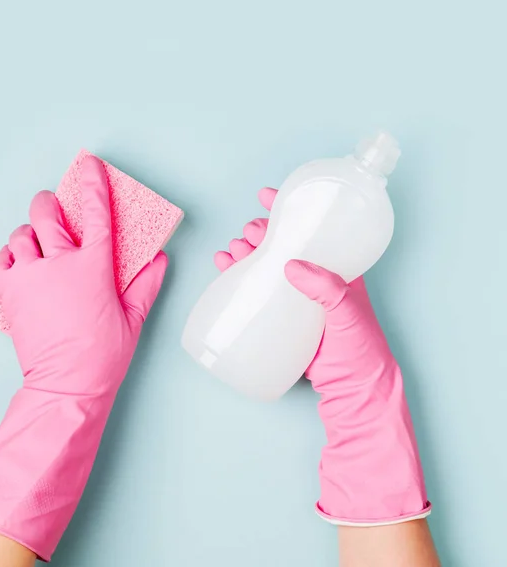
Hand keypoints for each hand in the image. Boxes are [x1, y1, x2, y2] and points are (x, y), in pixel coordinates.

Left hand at [0, 155, 167, 560]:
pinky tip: (22, 264)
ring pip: (22, 234)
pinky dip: (10, 256)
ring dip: (31, 233)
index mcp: (94, 266)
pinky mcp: (10, 292)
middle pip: (48, 213)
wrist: (67, 385)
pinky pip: (2, 259)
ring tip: (39, 244)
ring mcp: (31, 276)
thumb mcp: (134, 318)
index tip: (89, 164)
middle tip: (55, 205)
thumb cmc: (104, 354)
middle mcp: (60, 263)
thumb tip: (160, 259)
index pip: (96, 212)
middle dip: (51, 202)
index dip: (93, 183)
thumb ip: (147, 283)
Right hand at [215, 187, 429, 525]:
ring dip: (246, 253)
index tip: (267, 195)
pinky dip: (239, 279)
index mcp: (336, 272)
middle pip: (282, 246)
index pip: (312, 231)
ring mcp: (296, 300)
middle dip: (260, 233)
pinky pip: (257, 293)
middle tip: (247, 232)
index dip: (289, 210)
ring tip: (232, 250)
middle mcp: (314, 281)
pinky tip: (225, 270)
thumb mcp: (349, 315)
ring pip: (266, 267)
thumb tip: (293, 266)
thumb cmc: (361, 351)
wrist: (353, 392)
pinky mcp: (281, 319)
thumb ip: (327, 289)